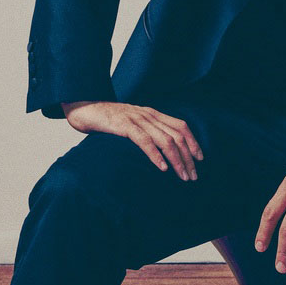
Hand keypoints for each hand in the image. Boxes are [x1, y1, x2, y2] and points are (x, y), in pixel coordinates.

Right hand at [61, 100, 202, 181]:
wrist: (86, 108)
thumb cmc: (108, 120)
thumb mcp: (133, 123)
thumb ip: (146, 131)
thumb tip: (160, 150)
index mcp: (153, 114)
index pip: (181, 126)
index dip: (193, 142)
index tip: (199, 159)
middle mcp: (149, 115)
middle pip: (177, 136)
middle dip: (188, 157)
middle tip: (193, 176)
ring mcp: (138, 120)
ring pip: (165, 140)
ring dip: (176, 160)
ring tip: (182, 176)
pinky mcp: (124, 126)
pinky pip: (144, 141)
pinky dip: (156, 155)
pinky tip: (162, 168)